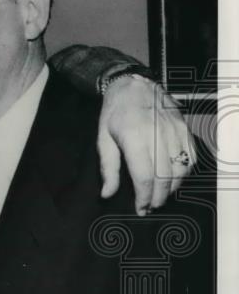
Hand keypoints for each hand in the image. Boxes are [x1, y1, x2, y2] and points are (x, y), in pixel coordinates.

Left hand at [97, 74, 194, 213]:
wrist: (134, 85)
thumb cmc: (114, 112)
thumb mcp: (102, 138)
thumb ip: (108, 168)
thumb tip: (106, 194)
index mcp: (134, 137)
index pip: (144, 176)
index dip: (143, 197)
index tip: (140, 209)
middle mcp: (158, 134)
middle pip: (164, 177)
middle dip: (158, 197)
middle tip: (150, 207)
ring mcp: (175, 131)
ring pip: (180, 170)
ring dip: (172, 188)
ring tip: (160, 196)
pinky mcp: (185, 129)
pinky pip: (191, 157)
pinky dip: (184, 174)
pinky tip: (173, 180)